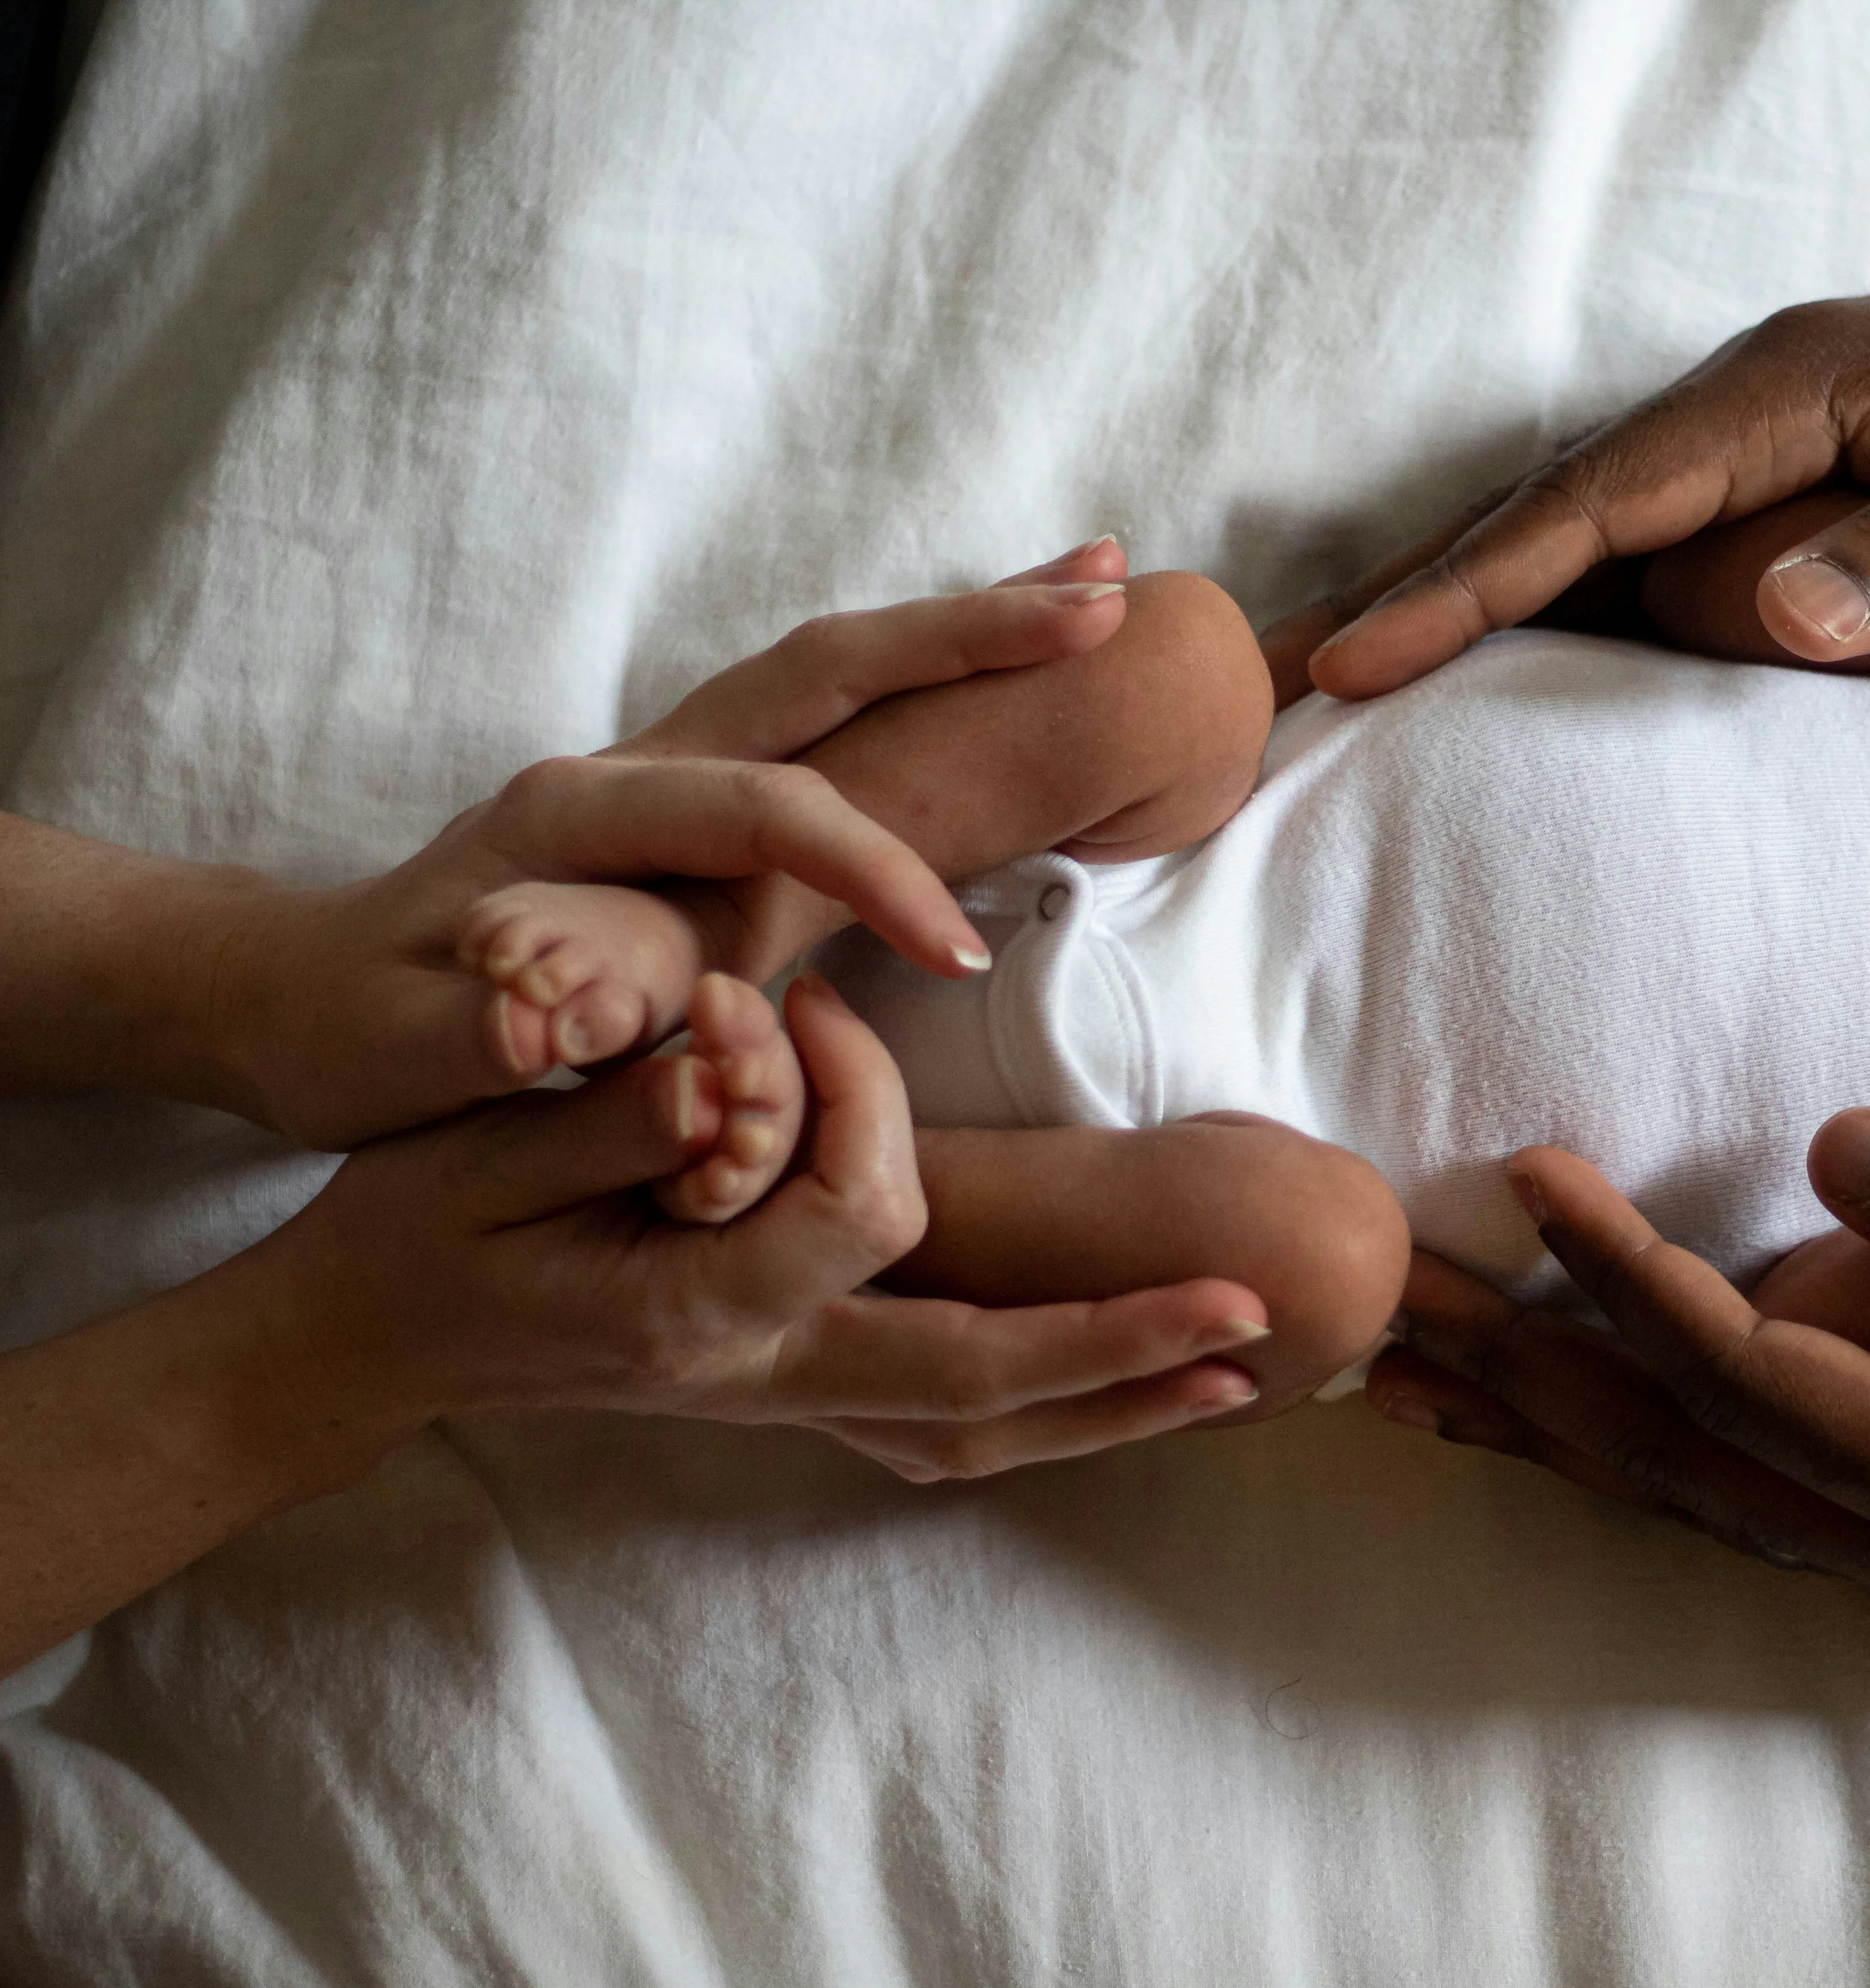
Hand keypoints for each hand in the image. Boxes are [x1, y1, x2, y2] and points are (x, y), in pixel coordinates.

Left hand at [222, 545, 1129, 1148]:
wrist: (302, 996)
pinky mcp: (701, 798)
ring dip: (971, 632)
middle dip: (969, 634)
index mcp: (581, 817)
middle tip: (1107, 601)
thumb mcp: (407, 1051)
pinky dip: (936, 680)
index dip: (872, 870)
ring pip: (842, 673)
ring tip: (1101, 593)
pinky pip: (838, 718)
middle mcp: (637, 763)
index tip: (957, 954)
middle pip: (826, 667)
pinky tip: (1013, 667)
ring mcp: (674, 767)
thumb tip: (551, 1036)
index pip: (770, 812)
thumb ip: (487, 1035)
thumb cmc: (363, 1034)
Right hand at [256, 972, 1269, 1474]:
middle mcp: (758, 1375)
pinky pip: (937, 1428)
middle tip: (1249, 1318)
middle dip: (1114, 1350)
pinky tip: (1113, 1396)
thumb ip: (621, 1115)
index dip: (857, 1093)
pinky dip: (1038, 1417)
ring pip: (974, 1432)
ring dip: (1105, 1407)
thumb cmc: (416, 1231)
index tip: (805, 1003)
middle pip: (974, 1385)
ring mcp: (776, 1403)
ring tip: (1233, 1380)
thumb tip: (733, 1061)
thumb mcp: (494, 1157)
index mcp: (693, 1310)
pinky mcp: (780, 1396)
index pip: (851, 1206)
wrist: (358, 1344)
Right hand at [1267, 266, 1869, 700]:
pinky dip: (1548, 626)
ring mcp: (1761, 462)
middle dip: (1410, 596)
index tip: (1360, 659)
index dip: (1472, 586)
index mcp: (1792, 392)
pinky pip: (1636, 572)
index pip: (1595, 504)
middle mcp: (1750, 418)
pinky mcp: (1787, 510)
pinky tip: (1491, 692)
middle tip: (1273, 686)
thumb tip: (1775, 616)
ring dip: (1458, 616)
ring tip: (1333, 698)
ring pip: (1574, 548)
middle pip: (1543, 518)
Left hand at [1367, 1110, 1869, 1644]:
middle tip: (1374, 1312)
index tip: (1523, 1175)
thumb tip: (1831, 1149)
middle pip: (1665, 1457)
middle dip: (1516, 1378)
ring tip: (1423, 1381)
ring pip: (1691, 1493)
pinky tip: (1595, 1428)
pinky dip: (1648, 1452)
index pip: (1736, 1372)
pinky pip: (1756, 1498)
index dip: (1619, 1273)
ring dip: (1553, 1429)